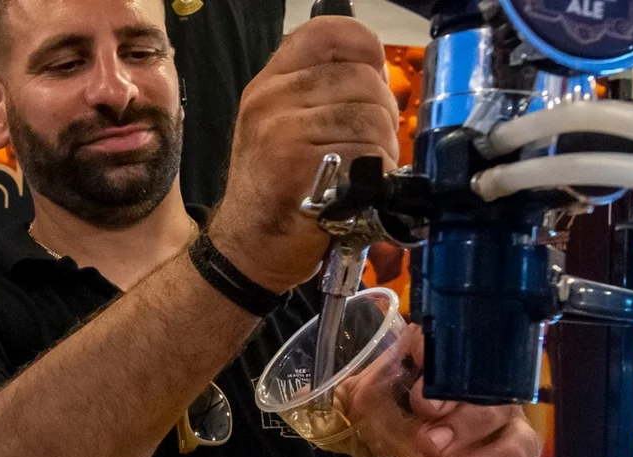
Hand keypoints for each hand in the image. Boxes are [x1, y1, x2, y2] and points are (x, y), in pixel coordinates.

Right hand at [208, 16, 401, 293]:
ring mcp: (281, 130)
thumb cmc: (276, 190)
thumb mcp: (282, 127)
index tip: (373, 77)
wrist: (248, 248)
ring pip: (370, 117)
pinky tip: (362, 188)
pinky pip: (365, 153)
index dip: (365, 49)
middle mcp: (271, 98)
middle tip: (372, 144)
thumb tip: (378, 78)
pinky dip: (377, 173)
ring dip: (384, 147)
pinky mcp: (296, 165)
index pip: (328, 32)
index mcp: (270, 82)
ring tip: (366, 169)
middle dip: (383, 114)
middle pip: (362, 80)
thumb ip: (321, 95)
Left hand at [335, 325, 542, 456]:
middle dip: (447, 389)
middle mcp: (474, 377)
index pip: (438, 335)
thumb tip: (300, 396)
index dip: (427, 343)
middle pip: (471, 372)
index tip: (413, 354)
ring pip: (495, 408)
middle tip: (422, 409)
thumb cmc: (410, 431)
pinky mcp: (517, 443)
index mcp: (438, 361)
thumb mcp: (376, 413)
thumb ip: (347, 401)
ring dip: (464, 427)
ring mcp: (501, 409)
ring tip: (434, 448)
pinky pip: (517, 448)